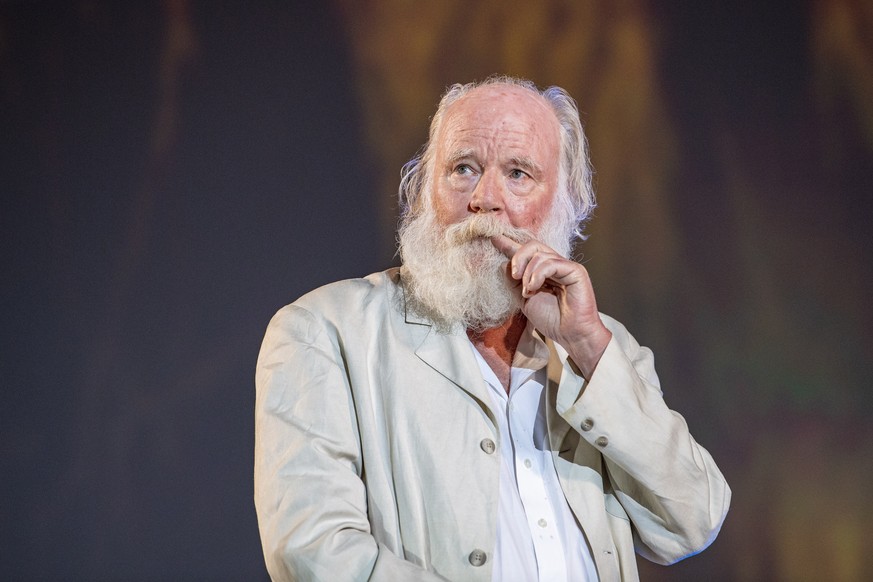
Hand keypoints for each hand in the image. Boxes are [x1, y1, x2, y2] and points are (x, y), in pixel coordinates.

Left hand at [491, 234, 611, 379]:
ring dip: (528, 273)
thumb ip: (514, 282)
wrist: (570, 335)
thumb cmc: (552, 320)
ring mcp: (565, 266)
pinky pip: (551, 263)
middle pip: (532, 246)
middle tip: (514, 275)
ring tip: (527, 291)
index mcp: (543, 271)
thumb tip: (503, 264)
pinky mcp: (575, 271)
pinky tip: (534, 288)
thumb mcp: (524, 300)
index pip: (525, 252)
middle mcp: (554, 265)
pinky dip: (538, 274)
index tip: (493, 238)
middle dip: (517, 257)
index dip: (509, 244)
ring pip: (540, 254)